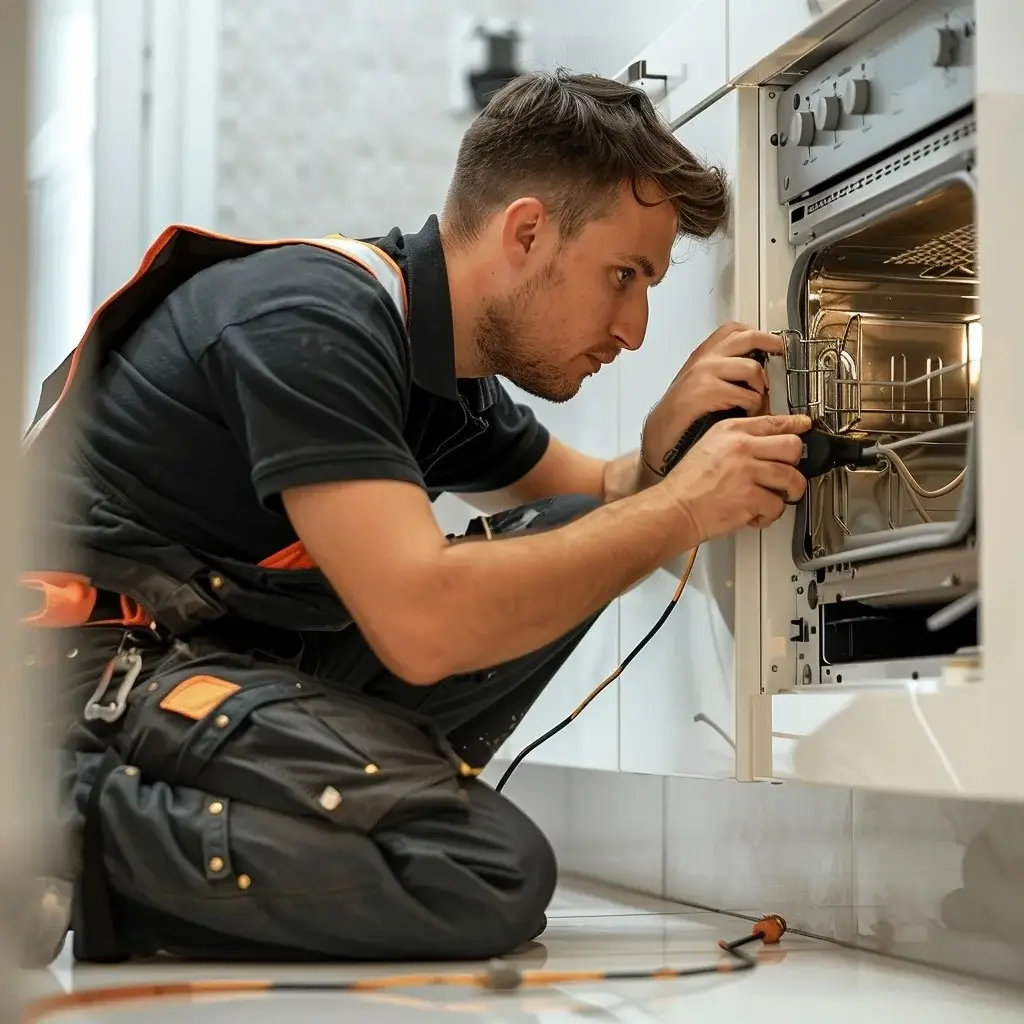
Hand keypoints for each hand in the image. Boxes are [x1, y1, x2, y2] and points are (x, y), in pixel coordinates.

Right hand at [641, 322, 785, 475]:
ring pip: (752, 368)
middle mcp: (704, 359)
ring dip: (762, 388)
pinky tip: (747, 415)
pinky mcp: (707, 392)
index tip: (774, 343)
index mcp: (703, 355)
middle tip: (782, 356)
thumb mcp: (699, 385)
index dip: (758, 333)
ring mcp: (704, 373)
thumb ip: (722, 372)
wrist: (660, 436)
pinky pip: (746, 395)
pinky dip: (753, 407)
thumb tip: (756, 370)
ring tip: (757, 402)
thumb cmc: (682, 416)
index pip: (734, 329)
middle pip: (748, 337)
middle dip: (772, 344)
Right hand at [660, 414, 811, 541]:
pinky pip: (778, 505)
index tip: (805, 427)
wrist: (674, 509)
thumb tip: (767, 444)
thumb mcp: (709, 446)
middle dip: (795, 463)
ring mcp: (747, 471)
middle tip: (787, 473)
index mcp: (730, 430)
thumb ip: (738, 440)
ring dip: (789, 492)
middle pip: (792, 446)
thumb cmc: (687, 484)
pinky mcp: (750, 497)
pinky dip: (770, 515)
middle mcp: (741, 446)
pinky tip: (757, 514)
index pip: (774, 421)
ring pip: (792, 478)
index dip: (796, 425)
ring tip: (777, 498)